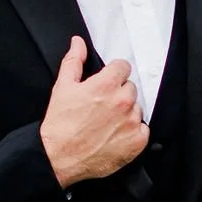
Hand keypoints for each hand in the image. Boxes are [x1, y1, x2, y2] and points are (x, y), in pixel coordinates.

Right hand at [40, 36, 147, 188]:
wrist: (58, 157)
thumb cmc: (60, 125)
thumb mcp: (62, 87)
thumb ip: (73, 61)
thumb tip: (78, 43)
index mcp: (106, 85)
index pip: (123, 67)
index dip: (113, 73)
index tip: (108, 82)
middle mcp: (122, 102)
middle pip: (130, 88)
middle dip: (118, 93)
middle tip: (103, 106)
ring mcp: (131, 122)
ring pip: (137, 108)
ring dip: (126, 112)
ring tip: (107, 122)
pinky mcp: (136, 142)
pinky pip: (143, 130)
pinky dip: (133, 132)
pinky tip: (116, 135)